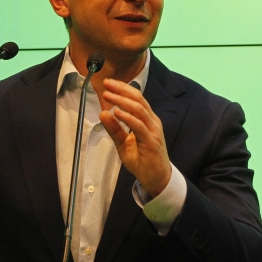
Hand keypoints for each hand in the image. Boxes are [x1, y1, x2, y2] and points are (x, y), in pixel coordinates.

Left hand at [100, 78, 171, 196]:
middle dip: (121, 90)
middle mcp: (152, 121)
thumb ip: (114, 129)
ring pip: (139, 109)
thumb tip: (103, 113)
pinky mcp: (151, 141)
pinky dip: (127, 118)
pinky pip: (139, 126)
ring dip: (122, 101)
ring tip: (108, 96)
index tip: (109, 83)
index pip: (136, 98)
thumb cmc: (143, 160)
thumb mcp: (123, 143)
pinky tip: (117, 113)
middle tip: (107, 84)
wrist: (157, 178)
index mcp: (147, 119)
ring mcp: (153, 130)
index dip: (123, 88)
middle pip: (138, 99)